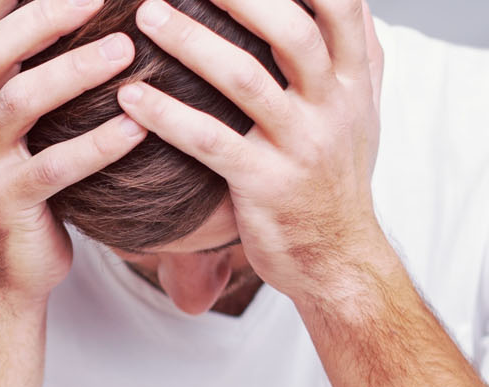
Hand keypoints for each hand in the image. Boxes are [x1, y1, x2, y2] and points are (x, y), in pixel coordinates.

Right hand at [0, 0, 147, 302]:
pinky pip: (53, 168)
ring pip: (19, 102)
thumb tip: (82, 15)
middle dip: (46, 15)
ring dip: (74, 71)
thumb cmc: (30, 185)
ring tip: (127, 50)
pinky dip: (96, 145)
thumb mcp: (20, 126)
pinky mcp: (8, 204)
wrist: (6, 269)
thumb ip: (34, 72)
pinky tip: (136, 128)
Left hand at [118, 0, 388, 304]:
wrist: (337, 258)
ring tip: (146, 16)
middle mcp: (334, 105)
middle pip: (291, 31)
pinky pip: (211, 143)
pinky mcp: (264, 186)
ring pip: (246, 82)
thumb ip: (352, 49)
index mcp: (355, 76)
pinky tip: (130, 96)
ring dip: (192, 43)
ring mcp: (300, 146)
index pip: (337, 4)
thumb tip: (349, 0)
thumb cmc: (334, 175)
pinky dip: (168, 117)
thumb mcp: (358, 107)